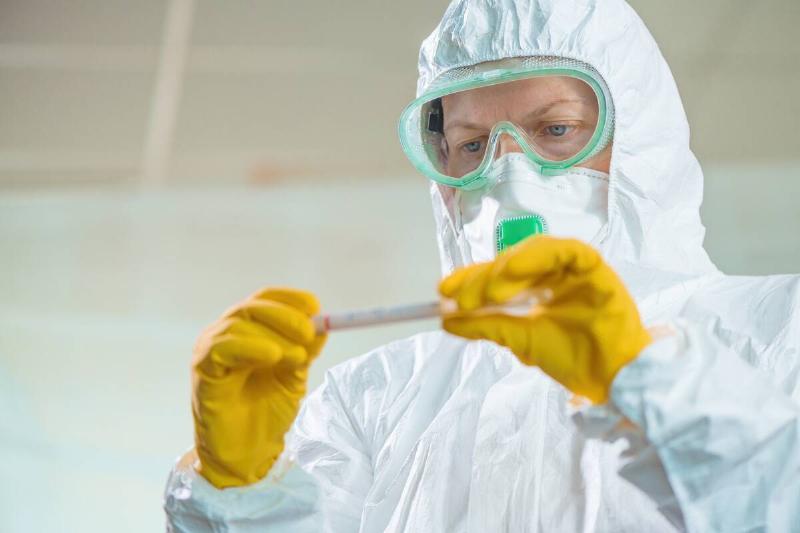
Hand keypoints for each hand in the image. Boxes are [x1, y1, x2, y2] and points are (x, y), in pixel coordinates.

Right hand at [191, 287, 325, 487]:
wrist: (247, 454)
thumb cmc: (267, 414)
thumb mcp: (294, 377)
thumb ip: (304, 351)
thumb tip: (322, 325)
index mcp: (249, 331)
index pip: (265, 300)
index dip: (290, 299)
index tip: (316, 307)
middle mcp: (227, 334)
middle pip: (253, 307)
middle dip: (286, 316)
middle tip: (310, 333)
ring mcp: (212, 350)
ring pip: (239, 323)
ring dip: (274, 334)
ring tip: (298, 356)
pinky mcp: (203, 369)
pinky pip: (221, 347)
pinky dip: (250, 346)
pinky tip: (272, 357)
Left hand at [439, 236, 650, 402]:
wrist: (611, 380)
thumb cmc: (572, 359)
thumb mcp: (519, 340)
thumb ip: (486, 326)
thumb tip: (446, 320)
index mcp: (535, 288)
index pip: (497, 275)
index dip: (469, 278)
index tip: (443, 291)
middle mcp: (553, 274)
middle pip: (512, 261)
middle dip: (484, 278)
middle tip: (463, 300)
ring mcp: (574, 270)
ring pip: (536, 252)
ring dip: (508, 268)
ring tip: (492, 292)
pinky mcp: (595, 269)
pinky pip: (569, 251)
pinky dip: (541, 256)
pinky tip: (518, 270)